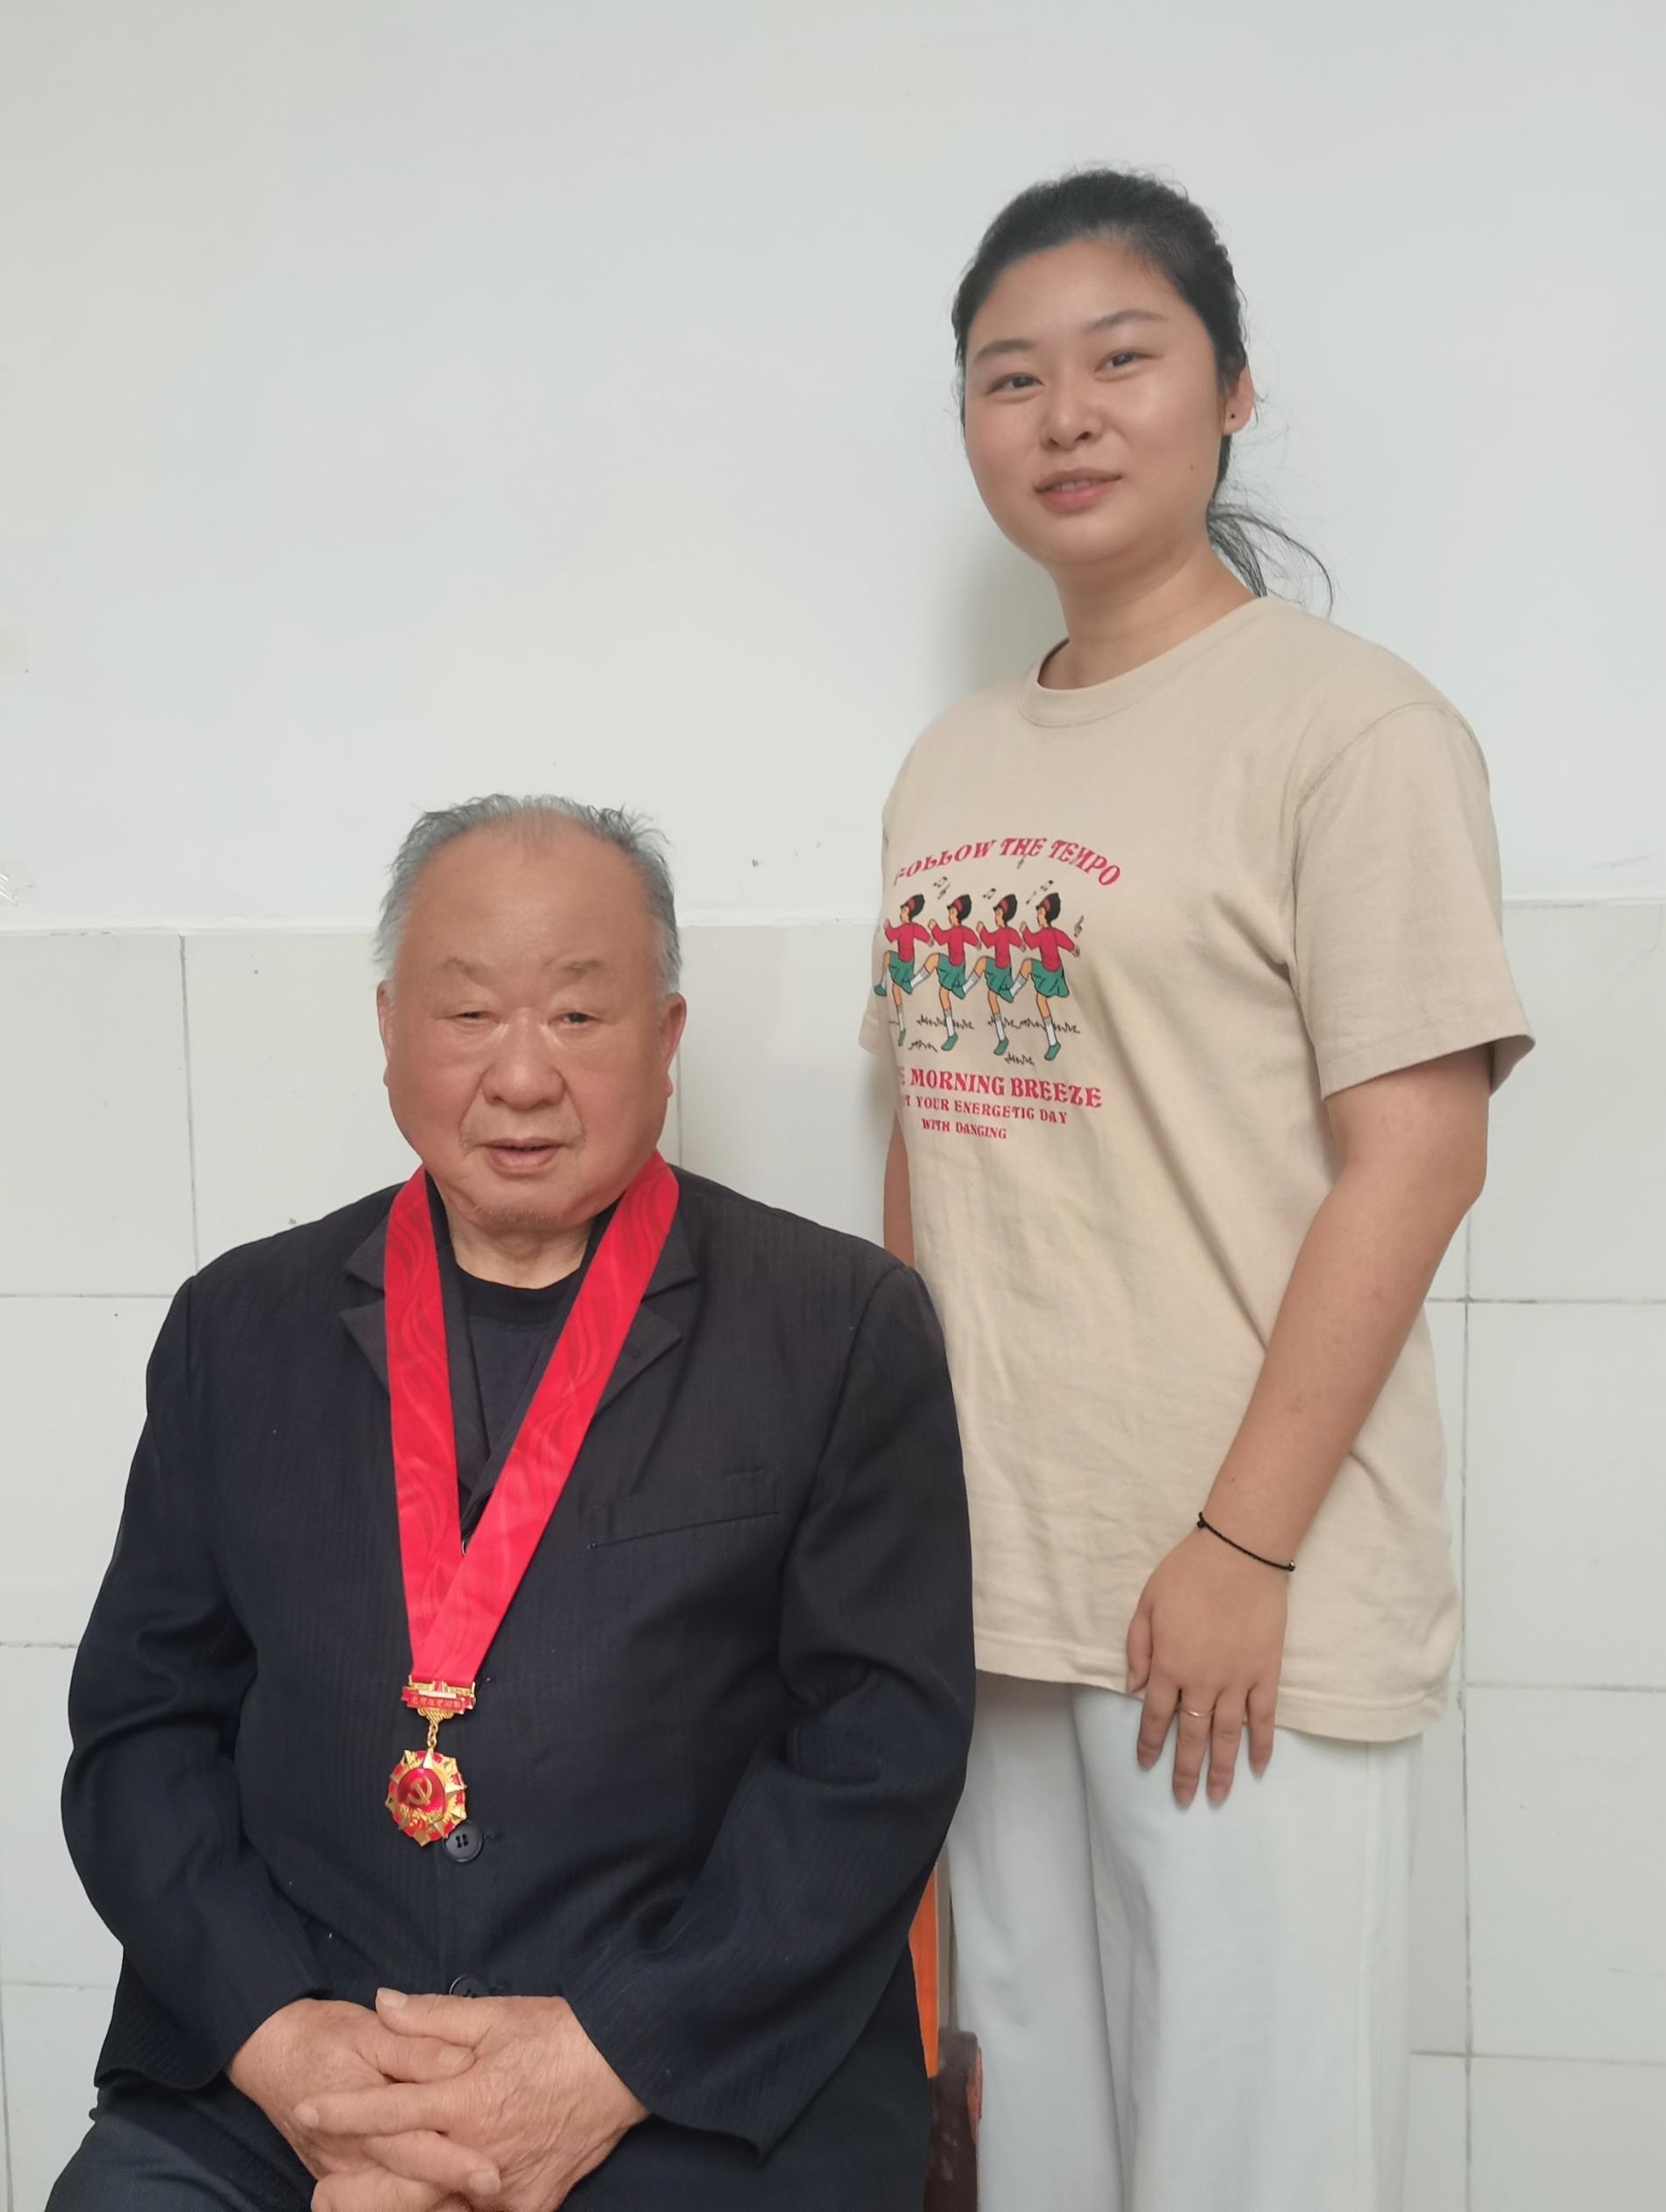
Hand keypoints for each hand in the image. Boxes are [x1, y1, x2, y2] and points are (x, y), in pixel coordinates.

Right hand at [228, 1997, 488, 2202]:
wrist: (270, 2055)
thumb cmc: (323, 2038)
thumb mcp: (371, 2032)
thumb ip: (418, 2050)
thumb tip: (463, 2062)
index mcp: (357, 2118)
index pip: (411, 2150)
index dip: (452, 2164)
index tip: (490, 2175)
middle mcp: (349, 2160)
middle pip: (404, 2195)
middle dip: (447, 2194)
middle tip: (491, 2184)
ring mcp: (344, 2177)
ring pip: (394, 2208)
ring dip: (433, 2202)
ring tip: (472, 2196)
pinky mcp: (346, 2184)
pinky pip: (382, 2207)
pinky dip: (416, 2203)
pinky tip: (445, 2195)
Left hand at [299, 1990, 647, 2211]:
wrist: (627, 2063)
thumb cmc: (560, 2033)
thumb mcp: (495, 2014)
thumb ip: (430, 2016)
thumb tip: (380, 2005)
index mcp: (464, 2099)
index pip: (387, 2109)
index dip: (341, 2111)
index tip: (305, 2110)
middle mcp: (478, 2151)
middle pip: (403, 2180)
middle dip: (358, 2189)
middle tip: (321, 2193)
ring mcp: (505, 2187)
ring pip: (441, 2205)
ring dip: (407, 2202)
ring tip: (372, 2198)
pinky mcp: (531, 2203)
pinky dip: (465, 2206)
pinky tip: (453, 2197)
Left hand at [1125, 1525, 1287, 1805]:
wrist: (1240, 1554)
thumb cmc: (1188, 1572)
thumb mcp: (1147, 1603)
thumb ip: (1138, 1648)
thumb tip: (1134, 1689)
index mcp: (1169, 1664)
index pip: (1156, 1716)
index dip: (1151, 1743)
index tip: (1148, 1766)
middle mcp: (1202, 1681)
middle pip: (1191, 1735)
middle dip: (1185, 1771)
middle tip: (1182, 1800)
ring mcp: (1237, 1680)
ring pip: (1227, 1735)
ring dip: (1222, 1769)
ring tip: (1218, 1797)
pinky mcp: (1266, 1673)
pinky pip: (1264, 1717)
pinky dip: (1262, 1744)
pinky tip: (1258, 1766)